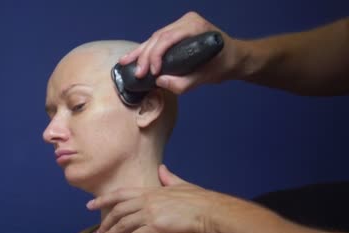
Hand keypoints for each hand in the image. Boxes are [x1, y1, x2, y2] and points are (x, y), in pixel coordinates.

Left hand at [87, 165, 220, 232]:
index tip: (89, 205)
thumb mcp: (181, 184)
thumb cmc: (199, 199)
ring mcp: (150, 214)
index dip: (103, 200)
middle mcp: (146, 201)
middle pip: (118, 212)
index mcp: (150, 190)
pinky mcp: (155, 227)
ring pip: (122, 225)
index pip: (120, 194)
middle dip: (105, 223)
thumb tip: (162, 169)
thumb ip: (168, 177)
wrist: (209, 211)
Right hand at [118, 11, 240, 93]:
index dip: (156, 56)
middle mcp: (186, 22)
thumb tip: (160, 82)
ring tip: (124, 62)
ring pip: (154, 38)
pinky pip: (157, 41)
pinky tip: (131, 57)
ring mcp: (180, 26)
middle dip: (144, 56)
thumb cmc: (224, 64)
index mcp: (195, 27)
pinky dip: (144, 50)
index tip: (152, 73)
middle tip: (138, 73)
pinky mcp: (176, 33)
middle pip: (158, 38)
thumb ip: (184, 83)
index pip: (168, 39)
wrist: (235, 57)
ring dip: (139, 52)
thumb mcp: (206, 77)